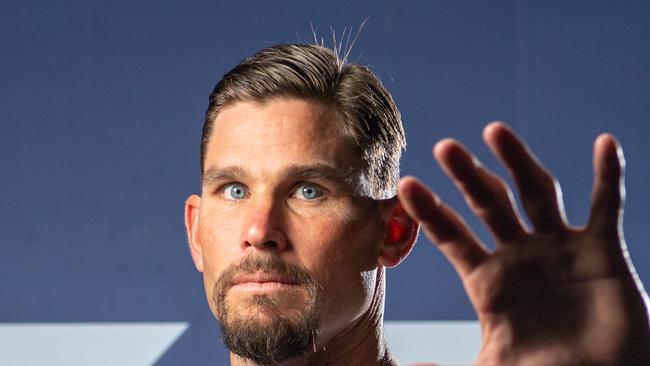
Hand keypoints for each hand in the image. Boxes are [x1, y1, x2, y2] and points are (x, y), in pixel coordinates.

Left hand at [397, 122, 649, 365]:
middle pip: (488, 204)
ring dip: (518, 161)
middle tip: (445, 147)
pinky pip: (606, 206)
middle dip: (467, 176)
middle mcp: (518, 256)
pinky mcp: (601, 251)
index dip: (430, 212)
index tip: (407, 184)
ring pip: (535, 193)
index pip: (451, 236)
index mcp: (487, 280)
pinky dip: (608, 176)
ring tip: (494, 130)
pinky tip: (605, 145)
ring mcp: (558, 249)